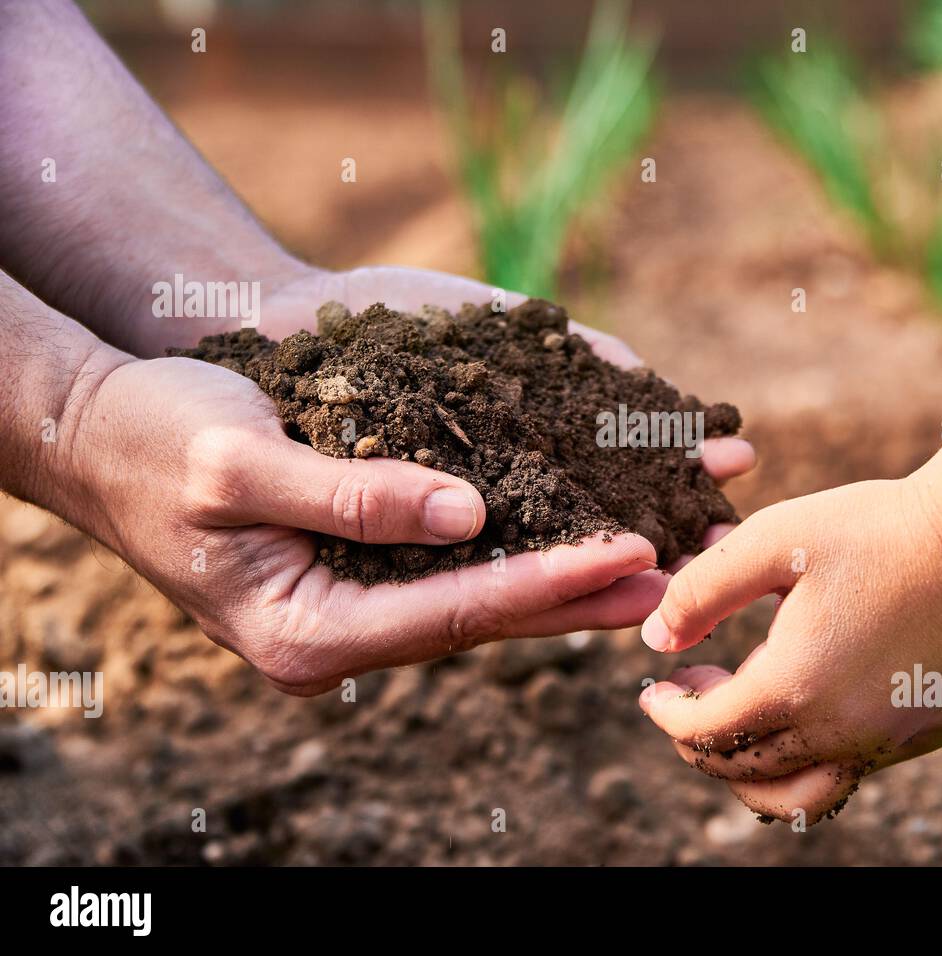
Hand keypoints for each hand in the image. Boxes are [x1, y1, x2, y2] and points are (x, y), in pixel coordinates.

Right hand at [65, 354, 663, 695]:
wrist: (104, 432)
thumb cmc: (157, 439)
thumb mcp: (240, 462)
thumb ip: (350, 496)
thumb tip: (468, 514)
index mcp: (309, 632)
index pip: (458, 610)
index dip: (553, 580)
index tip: (638, 553)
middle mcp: (344, 636)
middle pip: (490, 617)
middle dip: (589, 592)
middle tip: (688, 573)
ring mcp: (357, 607)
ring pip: (488, 594)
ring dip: (576, 573)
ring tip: (667, 554)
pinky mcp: (367, 572)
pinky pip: (466, 567)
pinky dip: (532, 546)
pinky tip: (589, 529)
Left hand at [637, 477, 941, 823]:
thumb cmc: (879, 527)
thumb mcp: (775, 540)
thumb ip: (703, 589)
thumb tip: (656, 638)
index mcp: (793, 687)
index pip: (706, 730)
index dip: (668, 712)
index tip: (654, 689)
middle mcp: (838, 732)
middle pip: (743, 769)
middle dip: (701, 735)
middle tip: (693, 685)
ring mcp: (883, 740)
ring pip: (797, 794)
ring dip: (752, 771)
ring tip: (740, 722)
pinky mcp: (918, 733)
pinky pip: (846, 775)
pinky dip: (805, 763)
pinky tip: (803, 706)